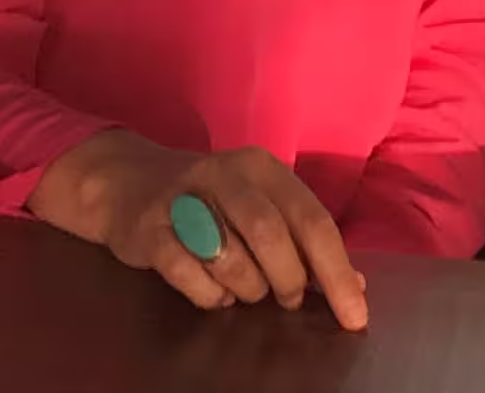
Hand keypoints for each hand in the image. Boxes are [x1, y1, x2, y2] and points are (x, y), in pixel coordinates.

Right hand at [30, 132, 367, 327]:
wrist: (129, 182)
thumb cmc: (210, 202)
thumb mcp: (261, 207)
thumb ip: (305, 241)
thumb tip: (356, 285)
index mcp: (262, 168)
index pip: (312, 221)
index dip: (337, 274)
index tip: (354, 317)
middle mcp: (225, 173)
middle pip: (271, 235)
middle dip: (287, 280)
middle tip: (286, 299)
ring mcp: (183, 197)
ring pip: (231, 256)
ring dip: (247, 288)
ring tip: (244, 288)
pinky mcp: (150, 226)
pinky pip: (189, 274)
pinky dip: (209, 294)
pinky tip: (212, 289)